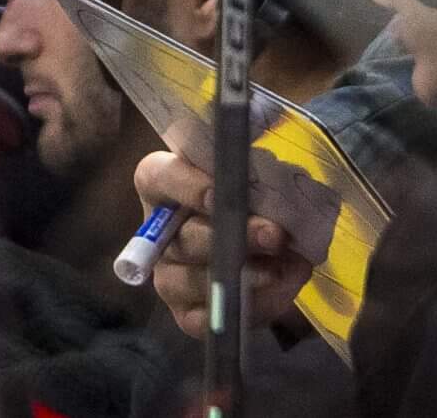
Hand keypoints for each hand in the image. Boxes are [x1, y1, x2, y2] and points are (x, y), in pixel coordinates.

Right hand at [133, 147, 316, 338]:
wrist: (271, 236)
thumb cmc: (252, 191)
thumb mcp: (253, 163)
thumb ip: (249, 147)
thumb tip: (262, 117)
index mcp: (162, 182)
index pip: (159, 178)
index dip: (186, 186)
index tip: (221, 190)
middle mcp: (156, 231)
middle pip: (181, 238)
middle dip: (231, 237)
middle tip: (273, 234)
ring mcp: (166, 275)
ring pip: (185, 281)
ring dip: (237, 276)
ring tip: (280, 268)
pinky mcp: (183, 313)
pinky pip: (201, 320)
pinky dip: (244, 307)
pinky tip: (277, 290)